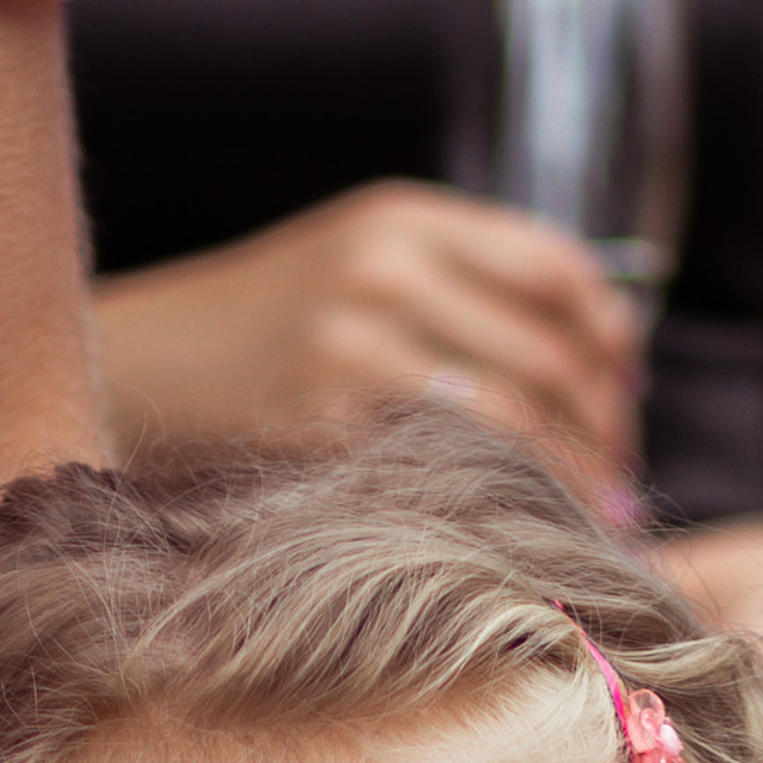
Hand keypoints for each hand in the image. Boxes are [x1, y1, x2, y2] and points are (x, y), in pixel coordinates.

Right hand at [97, 182, 639, 478]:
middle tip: (620, 492)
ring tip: (587, 529)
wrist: (137, 367)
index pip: (561, 272)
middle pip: (550, 357)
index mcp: (407, 220)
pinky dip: (498, 516)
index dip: (615, 345)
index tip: (625, 405)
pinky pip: (445, 476)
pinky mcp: (320, 426)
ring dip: (568, 488)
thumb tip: (594, 375)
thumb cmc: (261, 337)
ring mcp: (351, 348)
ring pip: (513, 424)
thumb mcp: (357, 271)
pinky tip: (515, 542)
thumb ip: (458, 294)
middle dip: (604, 438)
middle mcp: (386, 270)